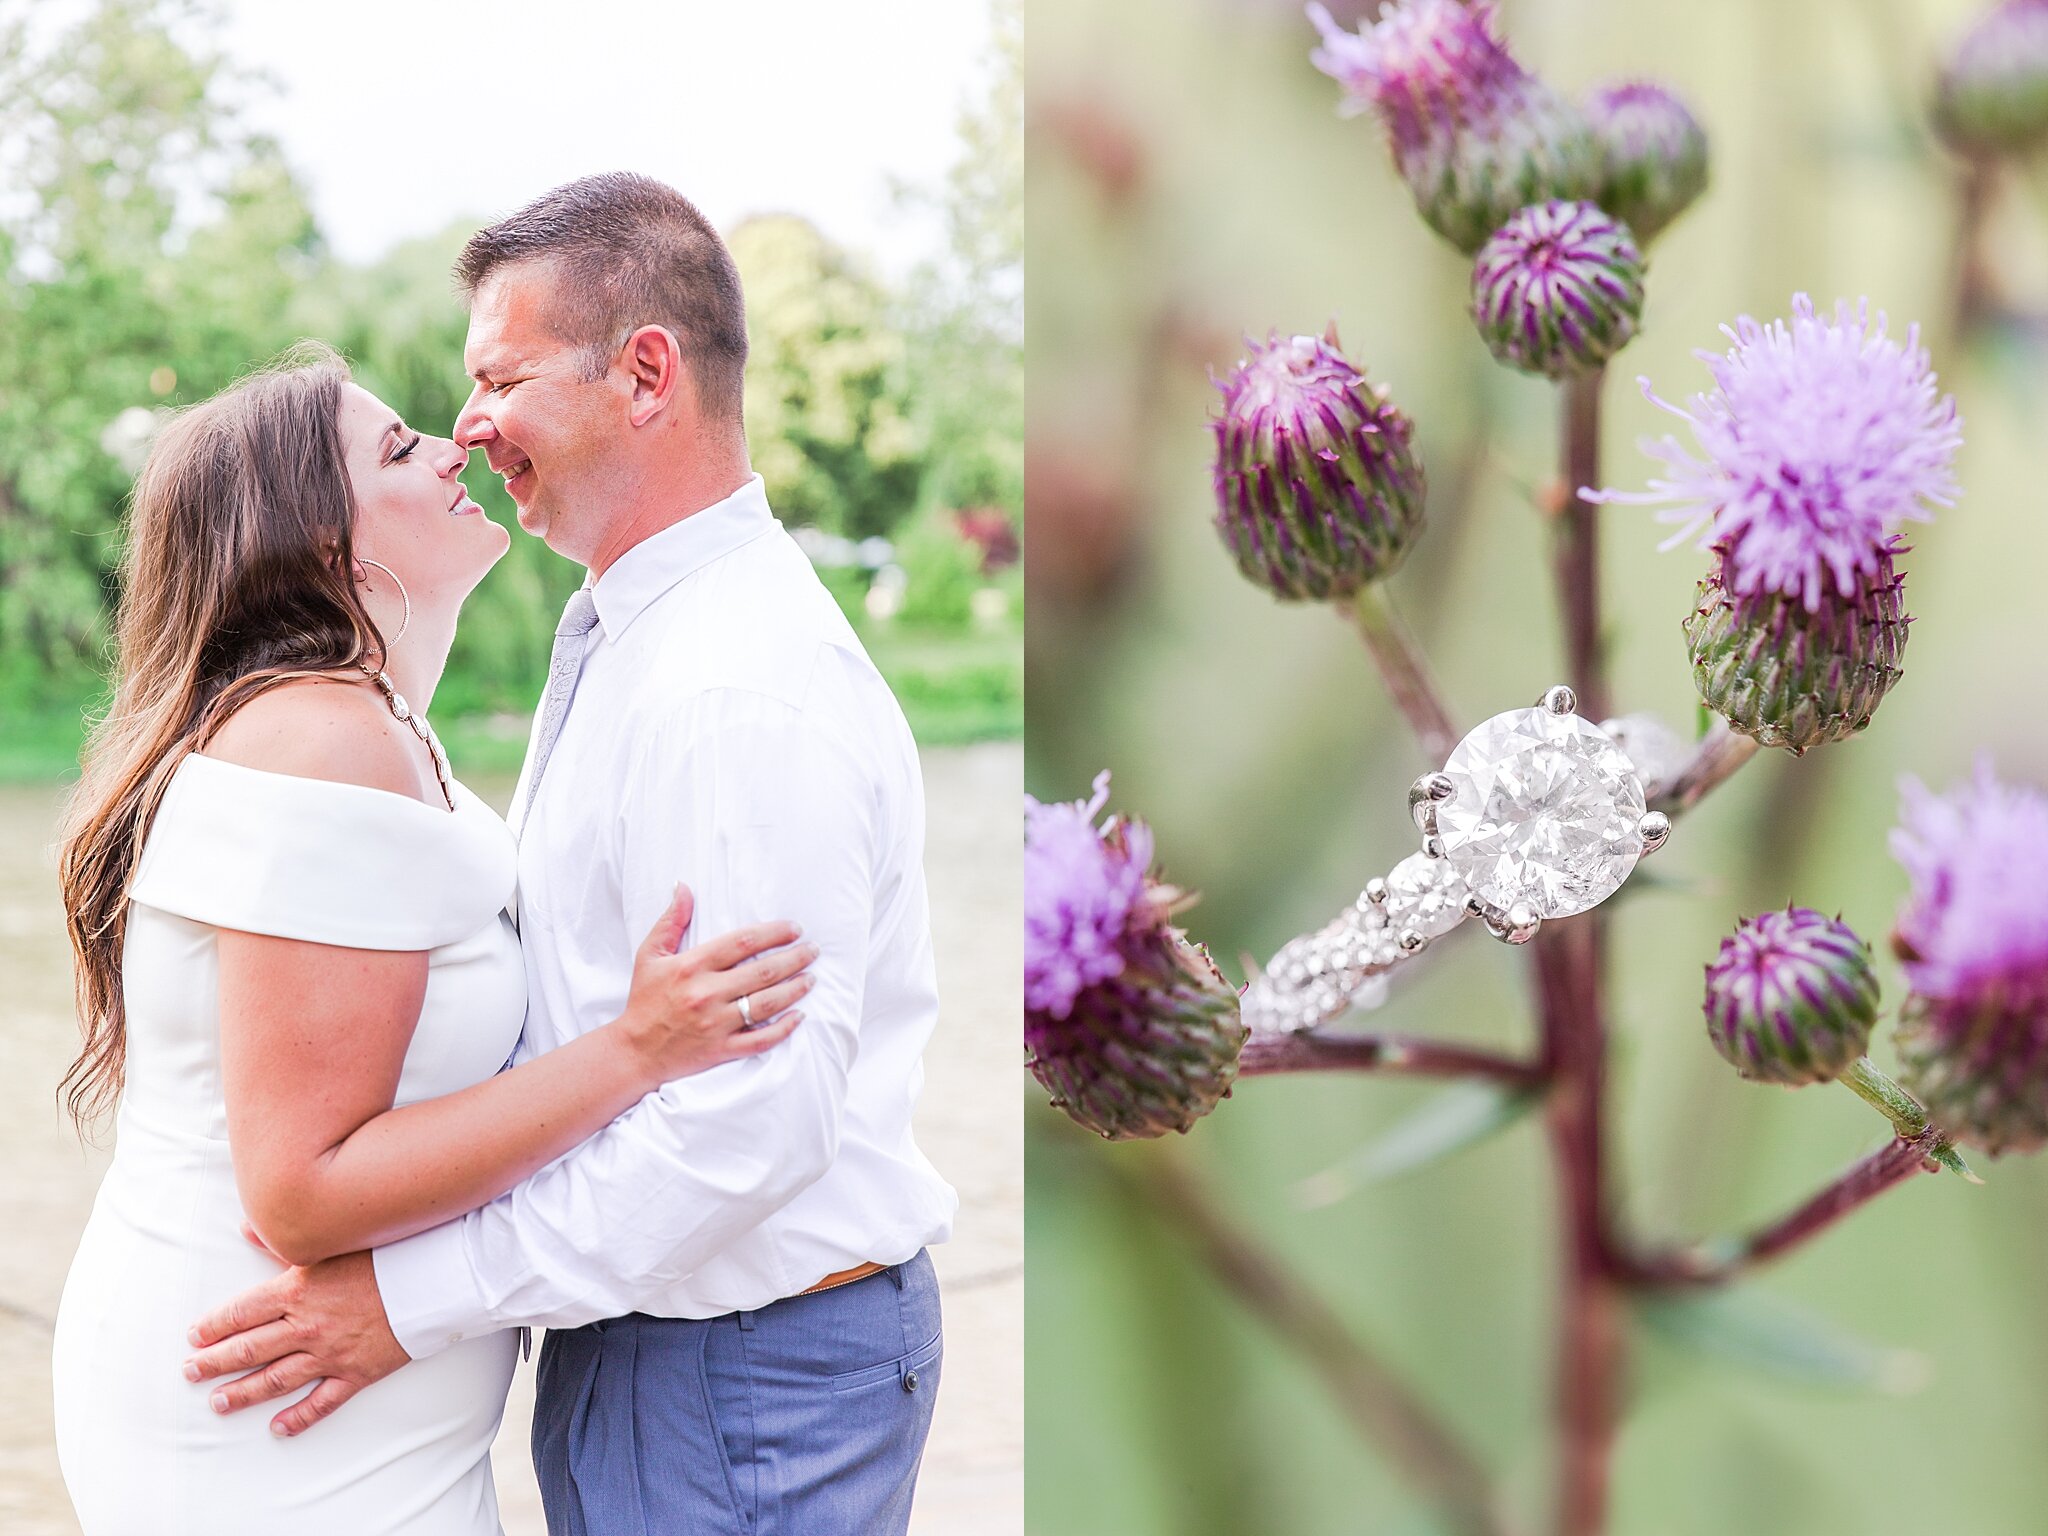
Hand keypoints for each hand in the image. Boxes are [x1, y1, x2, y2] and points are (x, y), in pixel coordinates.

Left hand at [183, 1233, 410, 1437]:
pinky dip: (299, 1417)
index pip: (241, 1313)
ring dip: (244, 1393)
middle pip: (249, 1349)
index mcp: (296, 1290)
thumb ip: (282, 1240)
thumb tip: (245, 1227)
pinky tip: (278, 1428)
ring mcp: (331, 1353)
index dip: (213, 1327)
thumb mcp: (330, 1241)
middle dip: (215, 1362)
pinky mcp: (357, 1372)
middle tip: (191, 1373)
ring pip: (276, 1379)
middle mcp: (307, 1326)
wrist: (434, 1278)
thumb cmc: (384, 1253)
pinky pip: (322, 1401)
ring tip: (219, 1402)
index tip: (195, 1337)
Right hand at [619, 883, 815, 1080]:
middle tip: (813, 950)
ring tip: (812, 978)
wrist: (635, 1051)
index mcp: (692, 967)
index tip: (794, 929)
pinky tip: (799, 1016)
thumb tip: (683, 886)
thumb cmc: (644, 1000)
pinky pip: (760, 1040)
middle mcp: (706, 994)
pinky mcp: (721, 1050)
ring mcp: (716, 1024)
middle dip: (794, 959)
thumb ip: (670, 921)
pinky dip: (783, 1029)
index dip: (774, 933)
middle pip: (762, 972)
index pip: (743, 942)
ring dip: (795, 989)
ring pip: (767, 1004)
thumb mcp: (650, 956)